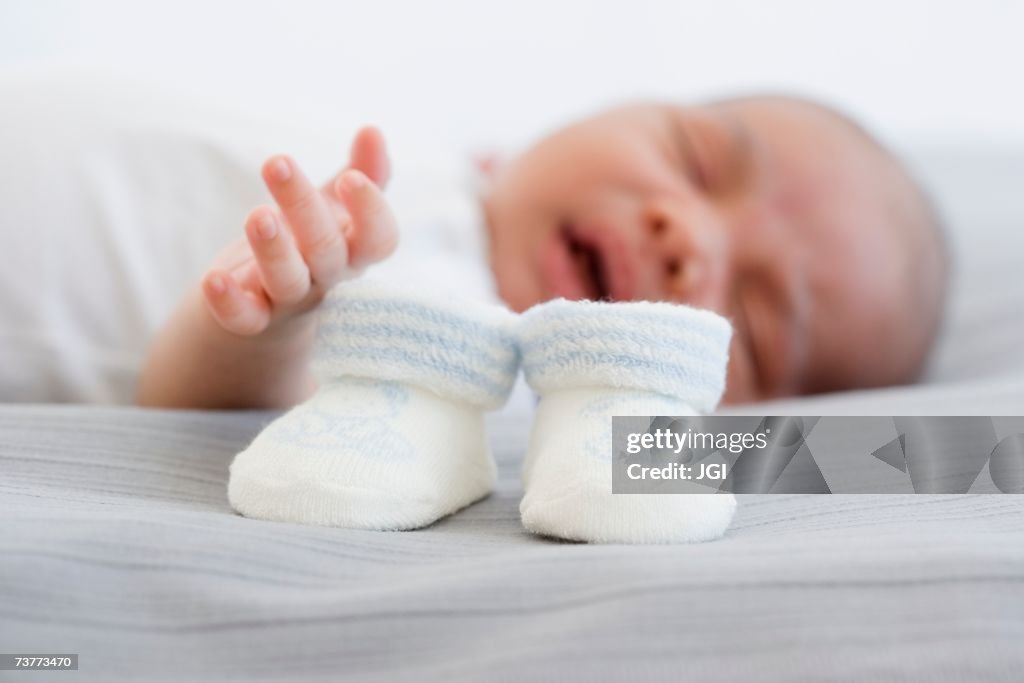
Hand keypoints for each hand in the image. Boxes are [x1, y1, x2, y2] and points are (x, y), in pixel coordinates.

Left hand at [201, 126, 398, 335]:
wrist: (269, 300)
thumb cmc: (312, 242)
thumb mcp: (337, 207)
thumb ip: (364, 172)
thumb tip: (372, 130)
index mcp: (354, 249)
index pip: (379, 240)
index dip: (370, 213)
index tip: (349, 178)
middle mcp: (326, 276)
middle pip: (327, 250)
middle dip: (304, 207)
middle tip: (278, 163)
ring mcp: (290, 299)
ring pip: (288, 280)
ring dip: (273, 251)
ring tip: (257, 216)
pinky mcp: (253, 317)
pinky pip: (244, 317)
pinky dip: (229, 303)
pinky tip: (213, 279)